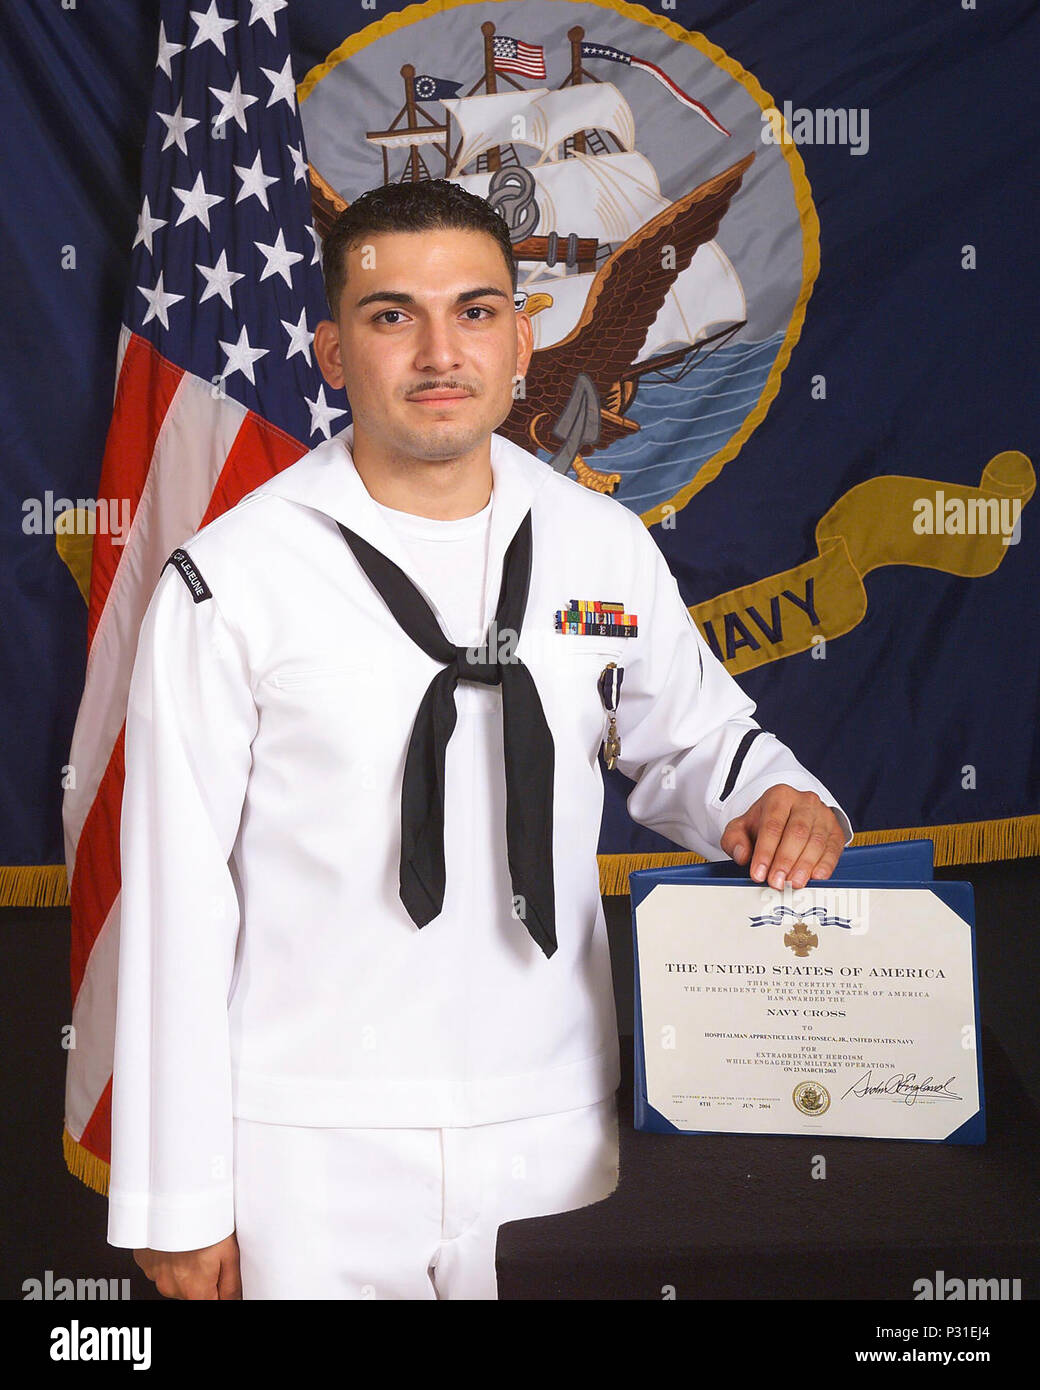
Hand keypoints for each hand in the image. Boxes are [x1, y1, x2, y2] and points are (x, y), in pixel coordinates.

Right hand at [133, 1231, 241, 1299]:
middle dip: (202, 1280)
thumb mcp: (230, 1254)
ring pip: (174, 1279)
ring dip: (184, 1268)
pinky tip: (178, 1241)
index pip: (211, 1303)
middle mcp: (171, 1287)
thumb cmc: (204, 1222)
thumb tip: (234, 1300)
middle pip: (192, 1293)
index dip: (219, 1292)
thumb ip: (231, 1286)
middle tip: (208, 1253)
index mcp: (194, 1290)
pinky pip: (159, 1265)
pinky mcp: (144, 1260)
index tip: (220, 1277)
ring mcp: (155, 1274)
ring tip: (193, 1243)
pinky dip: (168, 1257)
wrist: (175, 1199)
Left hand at [721, 785, 845, 889]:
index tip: (758, 874)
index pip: (772, 825)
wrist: (788, 816)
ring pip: (816, 841)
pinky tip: (816, 877)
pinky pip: (834, 848)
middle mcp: (804, 802)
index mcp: (779, 796)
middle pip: (796, 832)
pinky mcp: (836, 830)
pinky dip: (826, 865)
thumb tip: (742, 856)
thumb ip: (734, 841)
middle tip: (776, 882)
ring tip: (793, 884)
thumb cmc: (763, 824)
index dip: (765, 852)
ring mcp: (823, 815)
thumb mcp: (741, 828)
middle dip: (785, 861)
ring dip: (804, 866)